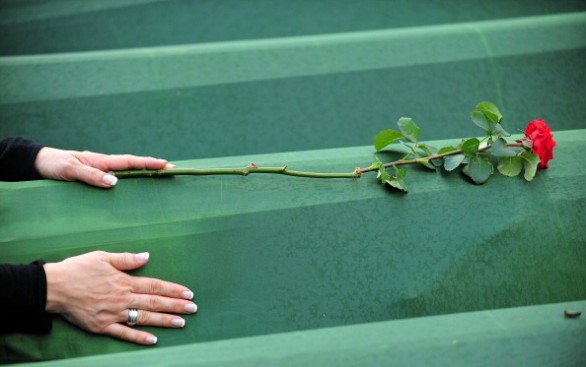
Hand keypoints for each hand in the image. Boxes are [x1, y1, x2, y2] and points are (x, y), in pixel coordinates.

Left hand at [34, 147, 174, 187]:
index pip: (130, 161)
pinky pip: (117, 180)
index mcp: (101, 161)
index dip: (148, 163)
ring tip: (160, 179)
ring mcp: (100, 171)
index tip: (166, 164)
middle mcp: (104, 165)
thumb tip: (114, 182)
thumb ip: (91, 175)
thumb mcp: (70, 170)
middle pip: (133, 166)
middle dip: (153, 167)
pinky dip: (130, 182)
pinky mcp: (95, 179)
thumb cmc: (53, 165)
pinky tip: (136, 190)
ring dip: (144, 174)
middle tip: (172, 170)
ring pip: (127, 173)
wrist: (38, 164)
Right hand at [43, 251, 196, 344]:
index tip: (188, 293)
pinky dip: (139, 337)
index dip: (173, 290)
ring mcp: (113, 314)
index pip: (155, 286)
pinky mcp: (102, 326)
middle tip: (193, 309)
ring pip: (144, 318)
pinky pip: (124, 333)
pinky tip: (153, 340)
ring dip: (164, 321)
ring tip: (181, 323)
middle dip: (176, 306)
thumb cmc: (78, 269)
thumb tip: (147, 256)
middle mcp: (123, 298)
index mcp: (124, 281)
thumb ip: (127, 259)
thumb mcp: (103, 257)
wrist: (54, 287)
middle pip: (154, 303)